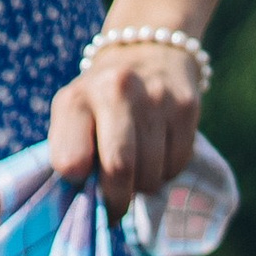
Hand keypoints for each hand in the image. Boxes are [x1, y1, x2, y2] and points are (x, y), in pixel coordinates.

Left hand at [47, 41, 204, 221]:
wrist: (147, 50)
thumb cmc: (99, 101)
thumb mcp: (71, 117)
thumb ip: (69, 154)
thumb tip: (87, 205)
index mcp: (77, 99)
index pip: (72, 163)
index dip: (80, 188)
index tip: (86, 192)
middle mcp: (117, 90)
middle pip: (120, 171)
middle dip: (117, 201)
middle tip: (115, 205)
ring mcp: (156, 96)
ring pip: (151, 175)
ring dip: (143, 185)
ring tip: (137, 166)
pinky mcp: (186, 105)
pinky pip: (176, 165)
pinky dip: (166, 170)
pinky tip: (158, 151)